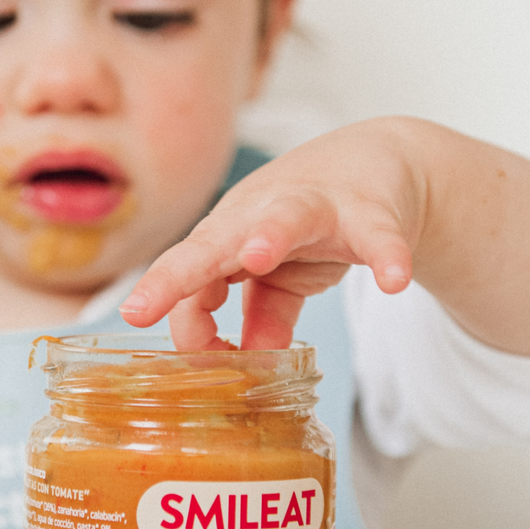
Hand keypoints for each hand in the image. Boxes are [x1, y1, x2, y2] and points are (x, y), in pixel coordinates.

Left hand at [119, 119, 427, 349]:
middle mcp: (258, 216)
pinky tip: (394, 279)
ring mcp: (314, 207)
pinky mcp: (369, 210)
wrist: (376, 163)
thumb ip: (264, 317)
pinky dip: (387, 256)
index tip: (135, 320)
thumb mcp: (279, 274)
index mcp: (228, 236)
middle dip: (178, 273)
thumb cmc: (308, 222)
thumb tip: (251, 366)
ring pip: (286, 218)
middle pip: (212, 244)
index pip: (185, 270)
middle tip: (142, 305)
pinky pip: (378, 237)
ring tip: (259, 257)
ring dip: (269, 236)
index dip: (162, 295)